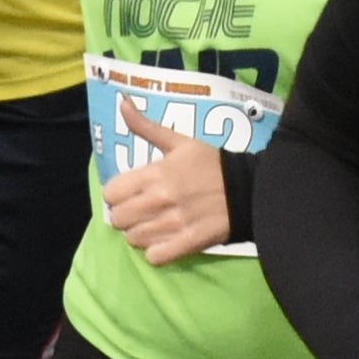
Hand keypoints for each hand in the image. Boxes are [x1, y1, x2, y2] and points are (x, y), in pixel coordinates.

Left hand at [102, 112, 234, 266]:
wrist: (247, 189)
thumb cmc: (210, 164)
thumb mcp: (179, 141)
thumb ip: (146, 126)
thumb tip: (121, 102)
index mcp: (156, 172)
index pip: (111, 193)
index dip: (117, 195)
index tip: (130, 194)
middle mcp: (160, 198)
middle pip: (118, 219)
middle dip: (126, 216)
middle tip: (141, 212)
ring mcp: (174, 223)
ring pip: (134, 239)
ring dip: (140, 235)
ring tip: (154, 226)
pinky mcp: (188, 242)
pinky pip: (155, 257)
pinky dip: (156, 252)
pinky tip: (165, 242)